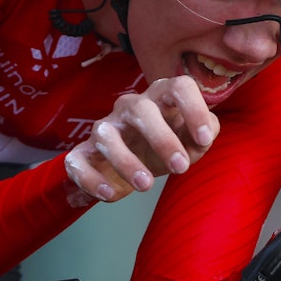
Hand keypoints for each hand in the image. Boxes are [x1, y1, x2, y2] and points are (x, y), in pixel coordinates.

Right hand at [64, 76, 219, 202]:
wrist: (128, 169)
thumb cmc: (165, 147)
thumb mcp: (191, 142)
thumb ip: (204, 136)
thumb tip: (203, 137)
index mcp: (162, 97)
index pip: (179, 86)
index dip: (194, 109)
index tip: (204, 140)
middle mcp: (131, 106)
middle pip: (141, 109)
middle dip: (162, 139)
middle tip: (180, 168)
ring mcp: (105, 127)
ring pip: (105, 134)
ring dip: (125, 161)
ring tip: (145, 185)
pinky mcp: (83, 152)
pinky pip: (76, 160)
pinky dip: (90, 179)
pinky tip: (110, 194)